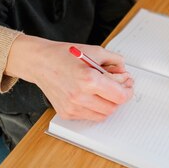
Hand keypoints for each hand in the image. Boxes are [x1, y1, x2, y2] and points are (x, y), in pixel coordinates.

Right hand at [6, 34, 133, 120]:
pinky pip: (89, 116)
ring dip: (108, 104)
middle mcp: (80, 96)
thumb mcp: (94, 51)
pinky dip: (95, 108)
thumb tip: (124, 72)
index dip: (128, 91)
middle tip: (119, 86)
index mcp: (88, 79)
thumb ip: (114, 61)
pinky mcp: (67, 113)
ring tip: (104, 90)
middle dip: (119, 97)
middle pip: (113, 107)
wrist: (40, 63)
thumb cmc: (64, 55)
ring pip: (102, 115)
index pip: (119, 96)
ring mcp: (72, 107)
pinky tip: (91, 95)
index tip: (128, 85)